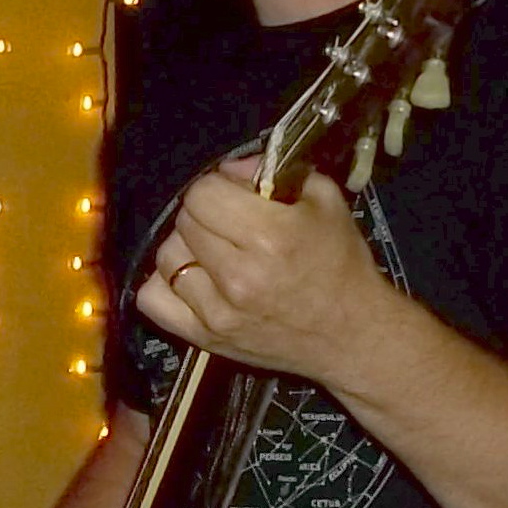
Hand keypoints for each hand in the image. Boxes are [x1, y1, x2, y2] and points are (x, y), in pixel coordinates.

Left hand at [134, 153, 387, 386]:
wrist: (354, 335)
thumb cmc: (343, 267)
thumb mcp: (326, 203)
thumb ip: (276, 171)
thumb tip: (231, 169)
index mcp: (270, 235)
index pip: (202, 193)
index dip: (219, 189)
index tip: (237, 198)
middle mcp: (239, 275)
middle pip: (184, 221)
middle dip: (206, 215)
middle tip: (233, 227)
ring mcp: (218, 311)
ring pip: (167, 256)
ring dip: (188, 249)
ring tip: (217, 256)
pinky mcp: (206, 338)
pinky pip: (153, 300)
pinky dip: (167, 286)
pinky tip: (195, 283)